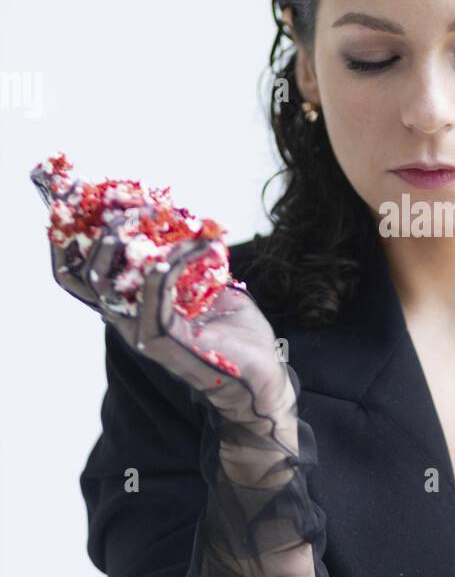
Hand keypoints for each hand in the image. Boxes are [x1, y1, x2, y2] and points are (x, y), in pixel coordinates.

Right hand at [31, 163, 292, 429]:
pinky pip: (157, 288)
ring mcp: (140, 332)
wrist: (264, 377)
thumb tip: (183, 220)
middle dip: (96, 232)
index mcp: (130, 307)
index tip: (81, 199)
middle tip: (131, 207)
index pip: (77, 274)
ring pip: (106, 282)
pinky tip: (201, 244)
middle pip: (79, 276)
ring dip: (129, 241)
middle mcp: (126, 321)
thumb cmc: (237, 334)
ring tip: (156, 215)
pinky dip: (176, 259)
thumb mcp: (207, 285)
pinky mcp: (163, 338)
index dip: (68, 238)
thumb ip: (187, 259)